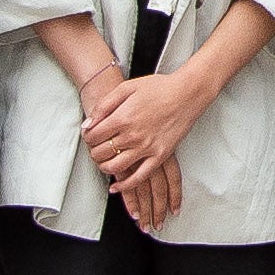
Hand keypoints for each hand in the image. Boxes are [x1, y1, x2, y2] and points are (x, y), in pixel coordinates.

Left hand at [75, 65, 167, 191]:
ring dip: (104, 167)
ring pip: (115, 168)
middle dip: (93, 152)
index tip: (90, 136)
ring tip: (104, 162)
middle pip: (101, 153)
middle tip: (95, 148)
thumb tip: (87, 124)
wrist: (187, 93)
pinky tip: (117, 187)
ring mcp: (146, 148)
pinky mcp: (160, 156)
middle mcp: (132, 136)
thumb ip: (104, 105)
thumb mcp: (127, 88)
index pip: (92, 136)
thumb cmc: (160, 88)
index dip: (88, 137)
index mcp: (122, 118)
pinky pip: (139, 178)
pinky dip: (125, 185)